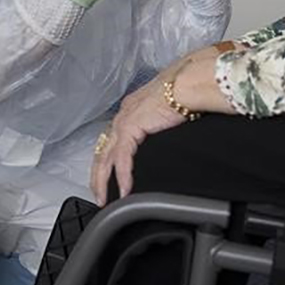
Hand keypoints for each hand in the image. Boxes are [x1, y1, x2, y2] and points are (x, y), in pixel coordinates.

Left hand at [90, 75, 185, 205]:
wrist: (186, 85)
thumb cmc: (182, 93)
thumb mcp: (166, 113)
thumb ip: (158, 125)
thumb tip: (163, 134)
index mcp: (130, 111)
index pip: (111, 141)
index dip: (106, 161)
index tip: (106, 177)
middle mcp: (122, 116)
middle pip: (102, 152)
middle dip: (98, 177)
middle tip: (99, 196)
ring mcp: (124, 122)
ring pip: (106, 158)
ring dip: (104, 181)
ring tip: (105, 198)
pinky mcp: (130, 128)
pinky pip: (123, 158)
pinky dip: (123, 176)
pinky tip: (125, 189)